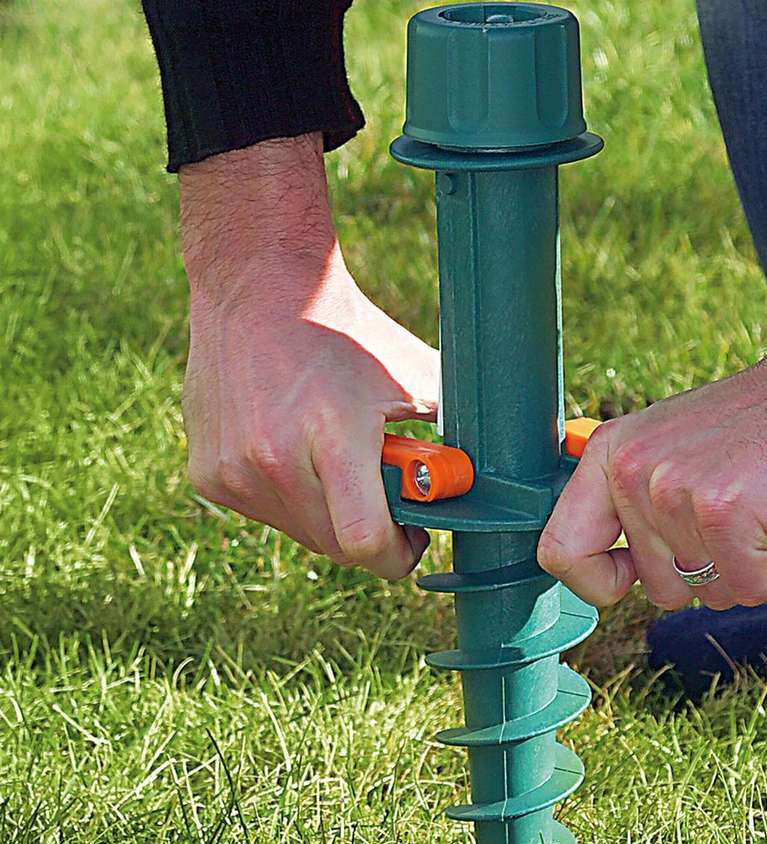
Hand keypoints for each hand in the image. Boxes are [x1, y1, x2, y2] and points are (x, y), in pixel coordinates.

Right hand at [179, 134, 438, 578]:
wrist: (258, 286)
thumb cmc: (350, 332)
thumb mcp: (414, 378)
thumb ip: (447, 439)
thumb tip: (480, 490)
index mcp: (334, 436)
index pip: (365, 543)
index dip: (398, 554)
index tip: (412, 536)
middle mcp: (274, 461)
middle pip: (336, 546)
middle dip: (369, 531)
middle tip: (383, 495)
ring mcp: (232, 471)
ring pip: (301, 533)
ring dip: (328, 513)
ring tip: (336, 459)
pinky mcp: (206, 472)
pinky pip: (265, 512)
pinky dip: (291, 496)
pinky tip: (294, 448)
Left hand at [538, 288, 766, 609]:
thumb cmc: (759, 425)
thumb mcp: (670, 450)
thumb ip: (637, 505)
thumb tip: (616, 575)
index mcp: (609, 457)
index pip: (558, 552)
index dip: (598, 582)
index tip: (635, 576)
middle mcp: (630, 473)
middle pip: (657, 590)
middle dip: (710, 571)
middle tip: (742, 515)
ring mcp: (673, 491)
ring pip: (710, 592)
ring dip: (751, 565)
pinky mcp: (723, 510)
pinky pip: (752, 587)